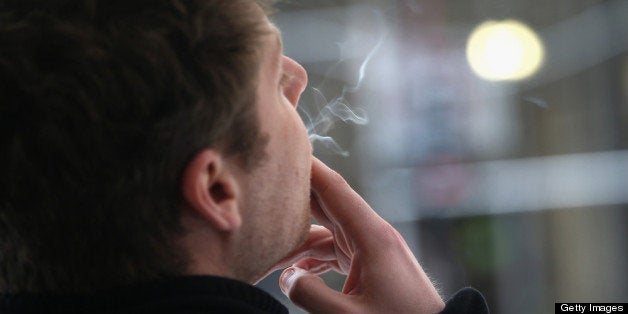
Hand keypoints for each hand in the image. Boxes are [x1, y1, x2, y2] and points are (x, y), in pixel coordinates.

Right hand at [277, 157, 444, 312]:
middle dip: (293, 198)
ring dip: (297, 239)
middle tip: (262, 188)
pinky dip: (312, 257)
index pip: (335, 189)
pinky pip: (334, 250)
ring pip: (325, 231)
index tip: (284, 148)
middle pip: (326, 205)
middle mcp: (371, 234)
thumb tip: (287, 277)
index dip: (309, 168)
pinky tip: (294, 272)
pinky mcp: (370, 263)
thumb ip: (310, 294)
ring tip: (265, 248)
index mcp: (371, 235)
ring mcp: (371, 248)